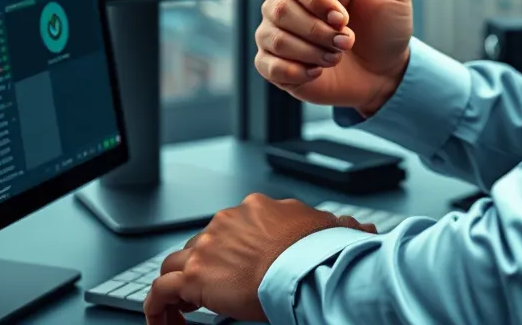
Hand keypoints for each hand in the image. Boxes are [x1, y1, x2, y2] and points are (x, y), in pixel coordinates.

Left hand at [143, 192, 375, 323]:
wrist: (304, 266)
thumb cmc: (317, 251)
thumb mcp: (331, 231)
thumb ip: (339, 228)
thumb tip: (364, 231)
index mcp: (257, 208)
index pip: (231, 226)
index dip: (228, 251)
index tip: (233, 270)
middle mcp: (229, 220)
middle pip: (201, 242)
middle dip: (202, 266)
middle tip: (208, 295)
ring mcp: (208, 245)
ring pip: (175, 262)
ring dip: (176, 286)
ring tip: (182, 313)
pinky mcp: (194, 275)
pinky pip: (160, 291)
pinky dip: (157, 308)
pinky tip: (164, 323)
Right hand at [254, 0, 412, 115]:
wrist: (385, 71)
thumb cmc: (387, 24)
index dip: (319, 4)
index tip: (345, 19)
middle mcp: (283, 1)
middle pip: (279, 12)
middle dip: (320, 33)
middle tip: (348, 41)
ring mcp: (274, 33)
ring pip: (274, 40)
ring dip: (313, 53)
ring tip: (336, 55)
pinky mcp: (272, 64)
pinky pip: (267, 67)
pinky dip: (298, 72)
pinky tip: (318, 70)